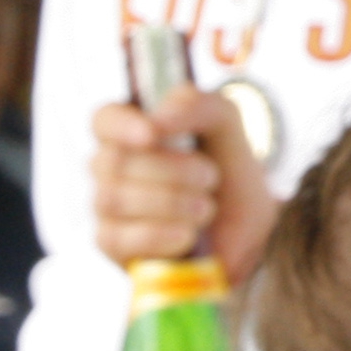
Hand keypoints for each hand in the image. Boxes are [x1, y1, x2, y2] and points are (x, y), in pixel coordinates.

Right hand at [92, 86, 277, 281]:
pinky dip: (164, 234)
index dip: (122, 125)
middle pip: (114, 162)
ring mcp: (104, 205)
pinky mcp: (109, 243)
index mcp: (133, 128)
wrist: (246, 228)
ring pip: (114, 199)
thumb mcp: (228, 127)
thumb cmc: (227, 168)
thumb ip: (200, 107)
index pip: (105, 119)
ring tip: (206, 207)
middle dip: (174, 171)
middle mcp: (110, 164)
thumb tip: (156, 120)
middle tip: (211, 177)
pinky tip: (188, 234)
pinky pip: (121, 238)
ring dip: (174, 203)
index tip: (151, 134)